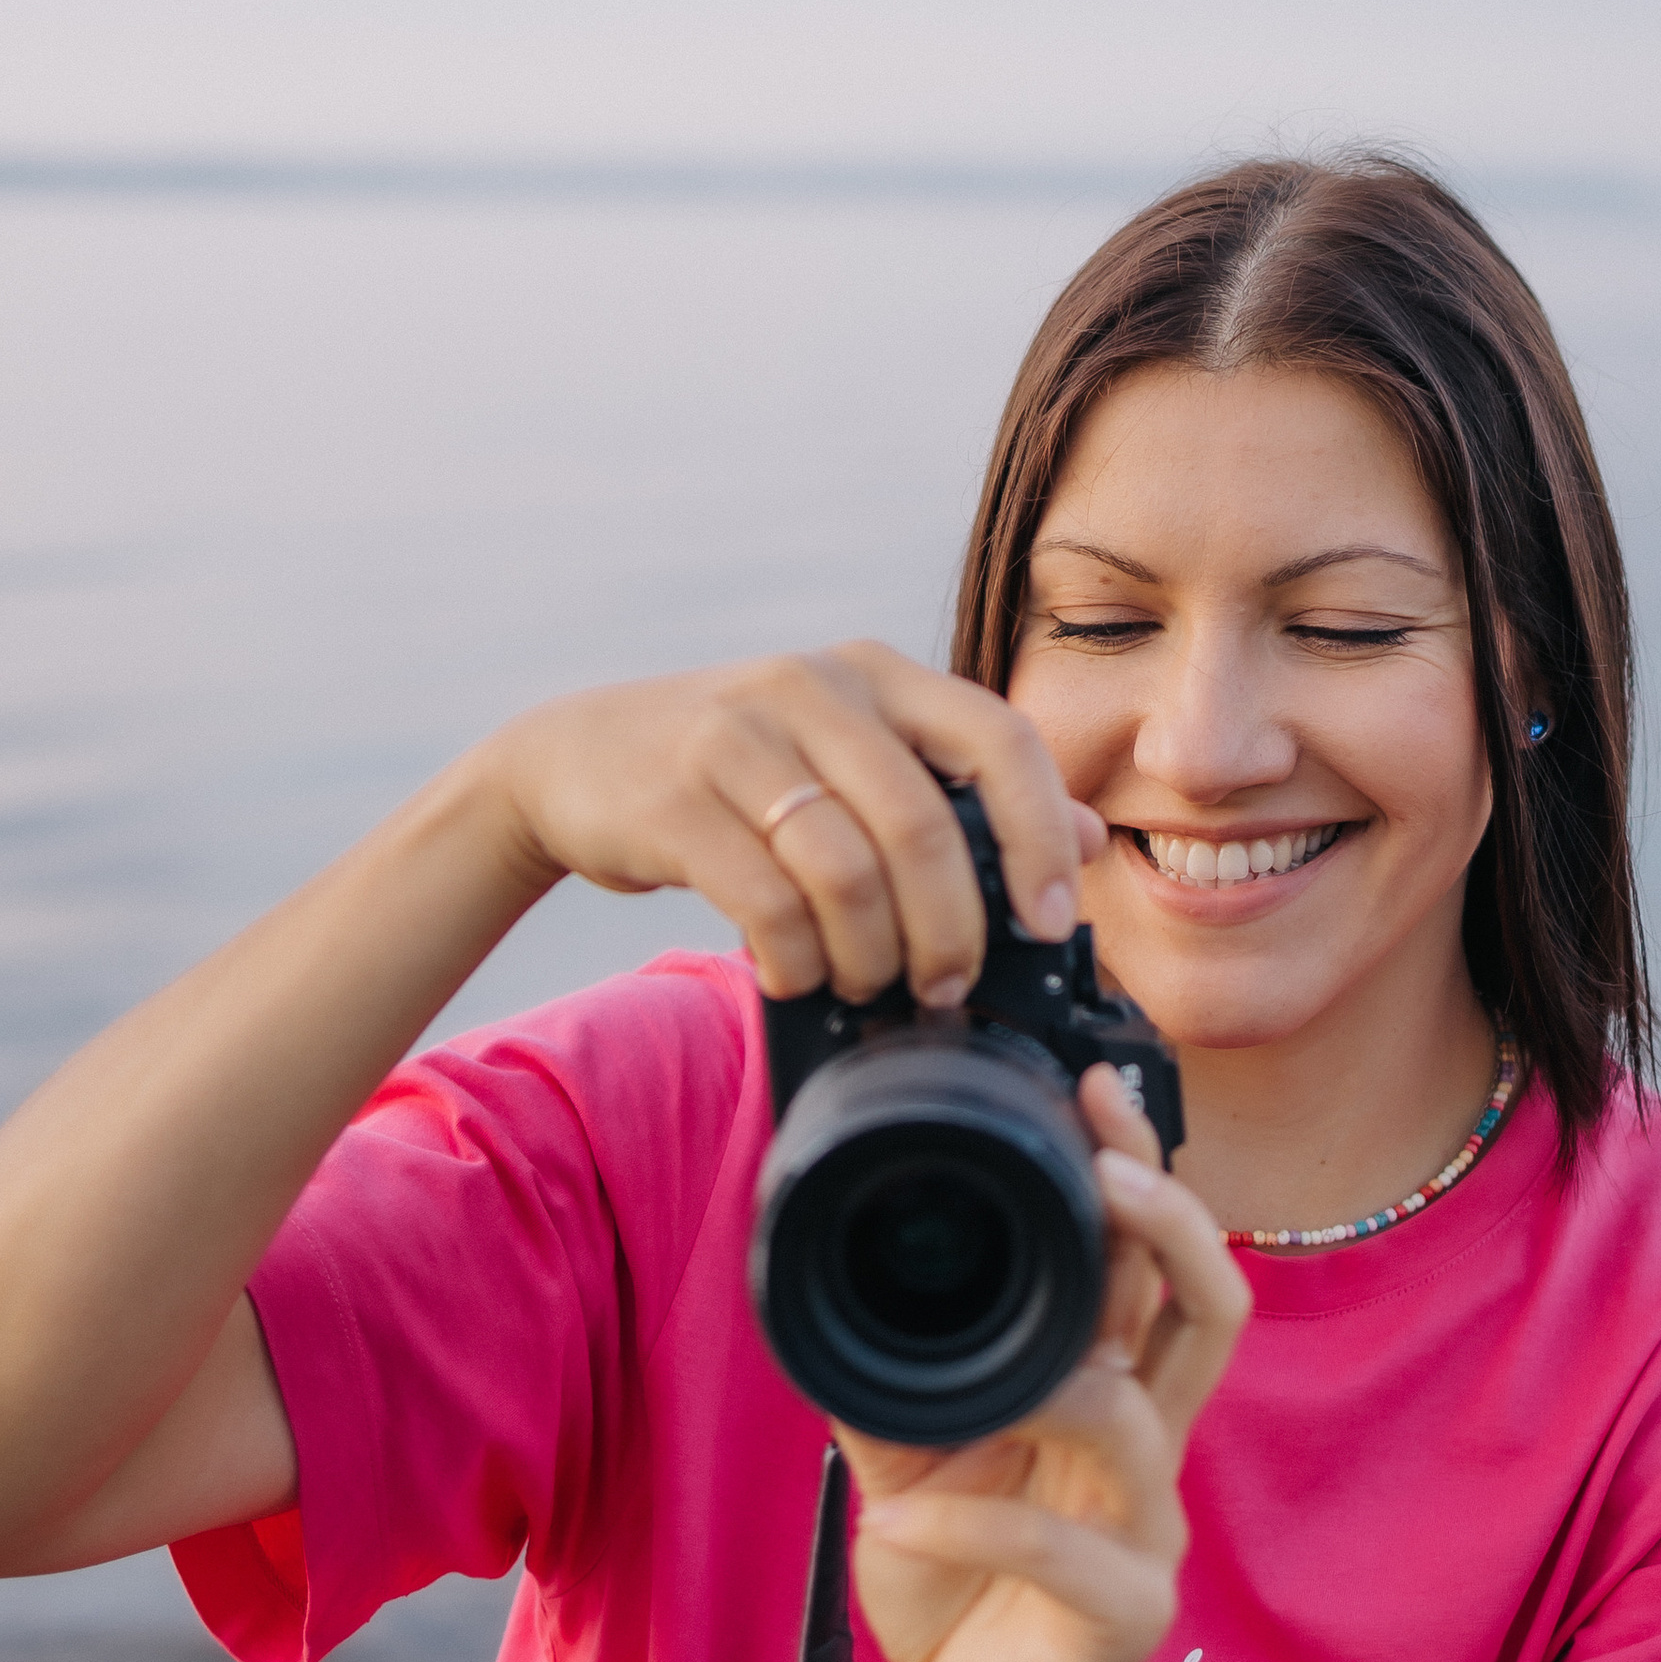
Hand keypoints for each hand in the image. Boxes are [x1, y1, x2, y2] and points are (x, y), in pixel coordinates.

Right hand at [496, 644, 1102, 1007]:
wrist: (576, 757)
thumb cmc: (745, 770)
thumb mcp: (855, 753)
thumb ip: (962, 786)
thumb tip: (1084, 837)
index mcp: (879, 673)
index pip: (998, 736)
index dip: (1038, 834)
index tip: (1049, 919)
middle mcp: (814, 686)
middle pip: (924, 824)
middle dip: (951, 929)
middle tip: (948, 988)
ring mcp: (738, 736)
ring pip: (845, 871)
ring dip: (871, 956)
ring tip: (870, 986)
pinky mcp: (675, 798)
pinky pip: (764, 901)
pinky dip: (795, 960)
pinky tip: (794, 976)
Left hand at [842, 1065, 1250, 1661]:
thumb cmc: (964, 1592)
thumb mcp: (914, 1464)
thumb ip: (899, 1375)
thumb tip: (829, 1275)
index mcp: (1108, 1393)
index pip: (1157, 1264)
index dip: (1147, 1174)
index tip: (1100, 1089)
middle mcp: (1147, 1448)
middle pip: (1209, 1308)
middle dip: (1170, 1222)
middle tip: (1109, 1161)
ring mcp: (1147, 1531)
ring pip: (1144, 1423)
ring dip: (1065, 1382)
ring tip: (992, 1367)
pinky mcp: (1126, 1613)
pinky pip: (1062, 1552)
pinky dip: (973, 1528)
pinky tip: (899, 1524)